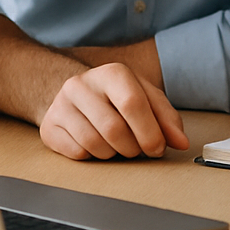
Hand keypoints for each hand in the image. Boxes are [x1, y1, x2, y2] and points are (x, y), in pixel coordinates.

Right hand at [40, 63, 189, 160]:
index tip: (157, 148)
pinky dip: (92, 157)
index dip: (149, 132)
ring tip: (116, 145)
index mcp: (112, 72)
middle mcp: (82, 84)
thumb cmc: (117, 98)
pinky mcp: (49, 126)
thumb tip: (180, 142)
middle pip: (113, 129)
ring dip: (113, 154)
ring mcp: (61, 104)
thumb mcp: (146, 99)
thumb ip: (167, 119)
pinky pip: (76, 153)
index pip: (132, 103)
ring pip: (94, 144)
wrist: (78, 96)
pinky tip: (95, 145)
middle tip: (136, 149)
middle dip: (132, 148)